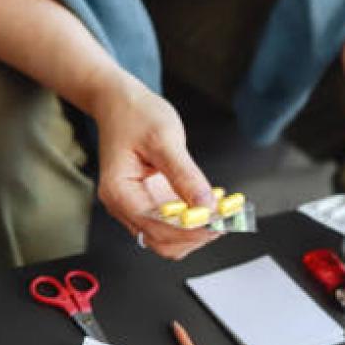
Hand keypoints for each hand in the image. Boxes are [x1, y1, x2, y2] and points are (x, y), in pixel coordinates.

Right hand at [89, 72, 218, 258]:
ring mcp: (135, 206)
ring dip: (196, 231)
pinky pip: (172, 223)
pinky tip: (211, 206)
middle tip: (225, 219)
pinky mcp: (148, 202)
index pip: (156, 228)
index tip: (218, 222)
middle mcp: (123, 206)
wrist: (119, 102)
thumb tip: (206, 205)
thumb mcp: (164, 140)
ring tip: (221, 212)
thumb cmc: (134, 115)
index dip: (190, 231)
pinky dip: (193, 221)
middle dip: (195, 235)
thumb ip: (185, 175)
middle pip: (162, 241)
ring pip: (168, 238)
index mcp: (119, 192)